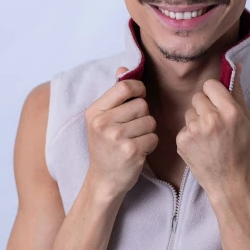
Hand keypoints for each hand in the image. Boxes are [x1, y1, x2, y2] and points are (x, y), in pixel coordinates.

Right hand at [84, 66, 158, 197]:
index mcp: (95, 112)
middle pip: (142, 104)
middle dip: (143, 115)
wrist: (104, 180)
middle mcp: (103, 123)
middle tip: (133, 129)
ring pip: (150, 121)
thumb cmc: (106, 147)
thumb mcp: (102, 120)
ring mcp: (116, 137)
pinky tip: (138, 151)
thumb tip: (124, 69)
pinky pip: (154, 137)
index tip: (139, 98)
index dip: (139, 89)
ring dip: (148, 131)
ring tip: (134, 140)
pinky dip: (150, 144)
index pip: (125, 87)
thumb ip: (114, 95)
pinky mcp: (131, 151)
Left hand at [175, 63, 249, 198]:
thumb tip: (234, 65)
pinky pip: (184, 126)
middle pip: (198, 96)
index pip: (210, 85)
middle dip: (204, 106)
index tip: (217, 103)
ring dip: (196, 120)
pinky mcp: (182, 140)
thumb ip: (237, 91)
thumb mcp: (245, 119)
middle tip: (214, 123)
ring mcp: (195, 130)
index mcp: (229, 111)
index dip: (213, 93)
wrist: (228, 180)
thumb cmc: (240, 148)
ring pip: (189, 111)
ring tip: (208, 136)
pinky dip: (190, 134)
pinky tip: (200, 145)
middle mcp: (211, 119)